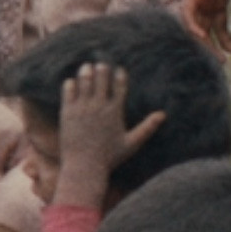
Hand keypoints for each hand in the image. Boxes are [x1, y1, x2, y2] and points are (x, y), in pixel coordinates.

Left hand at [53, 62, 163, 206]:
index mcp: (115, 112)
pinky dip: (71, 84)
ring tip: (87, 67)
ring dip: (86, 72)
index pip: (120, 86)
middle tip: (101, 65)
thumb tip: (163, 115)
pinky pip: (68, 92)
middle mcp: (99, 107)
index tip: (119, 69)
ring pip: (84, 82)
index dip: (120, 75)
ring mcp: (82, 108)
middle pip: (102, 79)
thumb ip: (147, 128)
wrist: (84, 167)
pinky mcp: (67, 113)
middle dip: (102, 69)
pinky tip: (72, 82)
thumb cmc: (109, 157)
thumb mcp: (132, 143)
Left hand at [182, 0, 230, 51]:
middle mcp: (206, 1)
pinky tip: (203, 36)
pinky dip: (193, 24)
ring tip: (217, 56)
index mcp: (217, 0)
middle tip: (225, 62)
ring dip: (205, 42)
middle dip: (215, 47)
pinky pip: (189, 11)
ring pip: (197, 25)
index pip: (219, 26)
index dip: (226, 41)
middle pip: (207, 30)